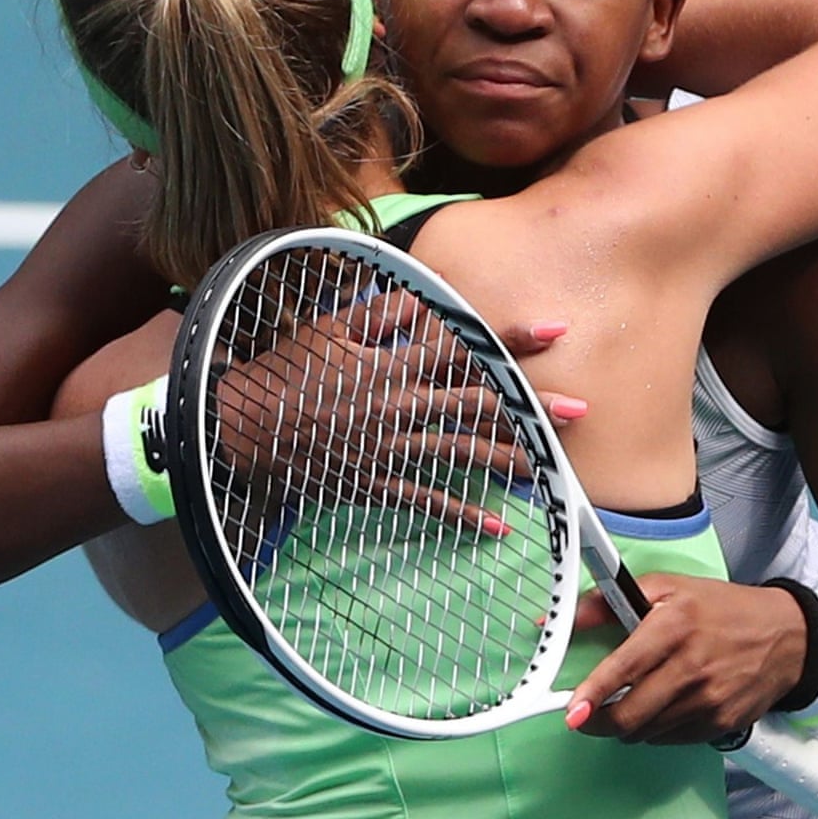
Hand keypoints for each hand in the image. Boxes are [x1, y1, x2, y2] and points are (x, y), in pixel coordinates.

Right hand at [212, 299, 584, 533]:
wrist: (239, 427)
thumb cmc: (284, 371)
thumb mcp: (329, 327)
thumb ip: (380, 310)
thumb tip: (424, 292)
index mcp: (393, 361)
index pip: (463, 345)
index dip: (508, 337)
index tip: (555, 332)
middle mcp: (400, 403)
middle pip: (477, 403)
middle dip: (531, 406)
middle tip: (579, 411)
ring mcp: (389, 446)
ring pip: (460, 452)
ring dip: (508, 458)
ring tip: (551, 469)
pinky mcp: (375, 481)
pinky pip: (425, 500)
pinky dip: (460, 513)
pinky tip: (496, 526)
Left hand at [565, 574, 805, 744]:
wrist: (785, 636)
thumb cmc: (720, 608)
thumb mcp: (666, 587)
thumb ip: (610, 601)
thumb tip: (566, 617)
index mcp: (674, 626)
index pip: (624, 667)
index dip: (593, 694)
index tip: (572, 711)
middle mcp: (691, 666)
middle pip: (631, 714)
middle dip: (599, 721)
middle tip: (585, 716)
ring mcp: (708, 700)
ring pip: (648, 732)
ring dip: (627, 725)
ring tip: (625, 705)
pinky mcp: (721, 723)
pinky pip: (672, 738)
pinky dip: (656, 729)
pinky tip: (660, 708)